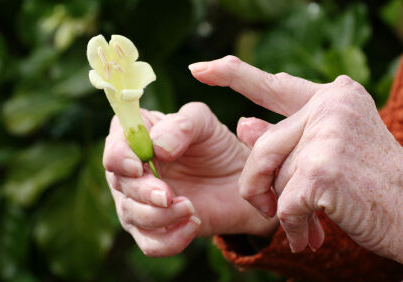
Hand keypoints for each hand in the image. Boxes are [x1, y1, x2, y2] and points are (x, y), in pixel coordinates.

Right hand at [104, 102, 277, 256]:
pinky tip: (193, 224)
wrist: (238, 182)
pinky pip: (150, 244)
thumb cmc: (216, 146)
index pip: (114, 147)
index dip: (118, 157)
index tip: (137, 166)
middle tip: (168, 195)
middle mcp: (131, 171)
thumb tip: (157, 147)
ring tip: (190, 207)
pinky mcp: (156, 229)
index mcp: (137, 139)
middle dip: (142, 192)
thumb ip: (181, 125)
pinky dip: (170, 240)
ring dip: (158, 216)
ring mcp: (140, 202)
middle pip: (119, 184)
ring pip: (132, 215)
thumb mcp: (204, 124)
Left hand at [189, 56, 402, 262]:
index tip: (199, 69)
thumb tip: (242, 122)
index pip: (272, 85)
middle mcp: (330, 106)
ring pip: (272, 175)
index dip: (231, 75)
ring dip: (280, 208)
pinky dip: (291, 225)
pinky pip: (283, 202)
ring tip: (303, 226)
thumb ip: (283, 138)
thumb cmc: (368, 185)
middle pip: (262, 146)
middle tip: (270, 209)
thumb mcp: (325, 154)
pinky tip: (309, 236)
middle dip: (258, 184)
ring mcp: (328, 134)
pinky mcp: (323, 169)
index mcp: (331, 97)